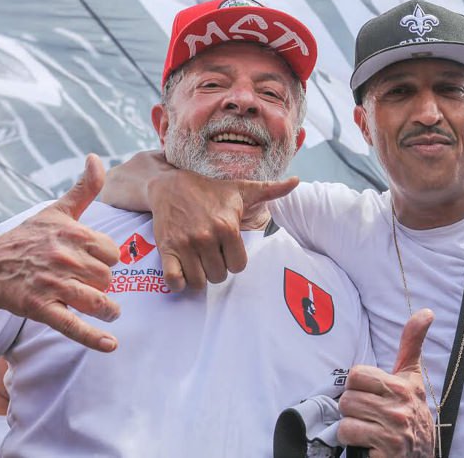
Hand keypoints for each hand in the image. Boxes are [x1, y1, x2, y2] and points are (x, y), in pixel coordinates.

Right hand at [0, 154, 121, 351]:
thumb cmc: (29, 238)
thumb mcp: (56, 211)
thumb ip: (83, 188)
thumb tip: (96, 157)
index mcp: (73, 234)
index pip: (113, 253)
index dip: (107, 260)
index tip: (95, 261)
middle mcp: (65, 257)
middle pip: (108, 278)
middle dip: (103, 283)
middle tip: (89, 283)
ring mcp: (53, 283)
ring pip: (97, 299)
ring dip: (107, 308)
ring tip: (109, 310)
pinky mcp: (40, 307)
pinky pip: (72, 324)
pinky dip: (93, 337)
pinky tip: (111, 345)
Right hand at [148, 168, 298, 290]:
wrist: (171, 185)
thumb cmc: (211, 190)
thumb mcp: (242, 188)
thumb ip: (271, 189)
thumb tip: (297, 181)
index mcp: (227, 226)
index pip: (239, 266)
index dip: (234, 260)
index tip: (227, 249)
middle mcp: (206, 236)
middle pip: (219, 276)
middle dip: (217, 269)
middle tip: (212, 255)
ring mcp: (185, 244)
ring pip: (199, 282)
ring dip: (200, 277)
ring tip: (199, 262)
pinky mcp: (166, 249)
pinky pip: (174, 280)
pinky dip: (179, 282)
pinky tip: (183, 272)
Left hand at [338, 309, 434, 456]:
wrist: (421, 456)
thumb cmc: (412, 413)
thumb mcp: (413, 378)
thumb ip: (412, 343)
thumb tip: (426, 311)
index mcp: (404, 385)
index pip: (356, 374)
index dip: (357, 386)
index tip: (370, 394)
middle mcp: (401, 406)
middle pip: (347, 398)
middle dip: (352, 409)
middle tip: (368, 416)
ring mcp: (395, 430)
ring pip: (345, 418)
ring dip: (351, 427)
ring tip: (368, 429)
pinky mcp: (387, 450)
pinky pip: (349, 435)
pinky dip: (353, 442)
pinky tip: (368, 444)